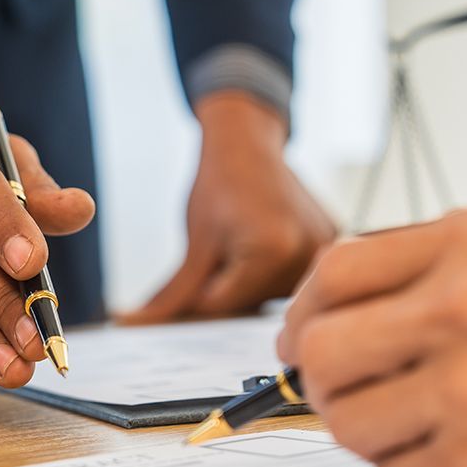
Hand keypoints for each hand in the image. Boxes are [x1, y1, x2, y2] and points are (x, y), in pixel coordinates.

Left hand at [121, 92, 333, 321]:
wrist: (248, 142)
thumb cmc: (219, 182)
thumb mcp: (195, 243)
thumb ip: (174, 293)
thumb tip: (137, 324)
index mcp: (272, 253)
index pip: (224, 306)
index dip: (199, 297)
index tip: (189, 280)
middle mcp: (307, 256)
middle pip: (250, 305)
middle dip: (224, 291)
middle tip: (216, 253)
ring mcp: (323, 250)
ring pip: (269, 296)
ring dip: (246, 283)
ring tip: (239, 240)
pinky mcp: (329, 243)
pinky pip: (288, 277)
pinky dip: (266, 271)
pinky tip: (257, 240)